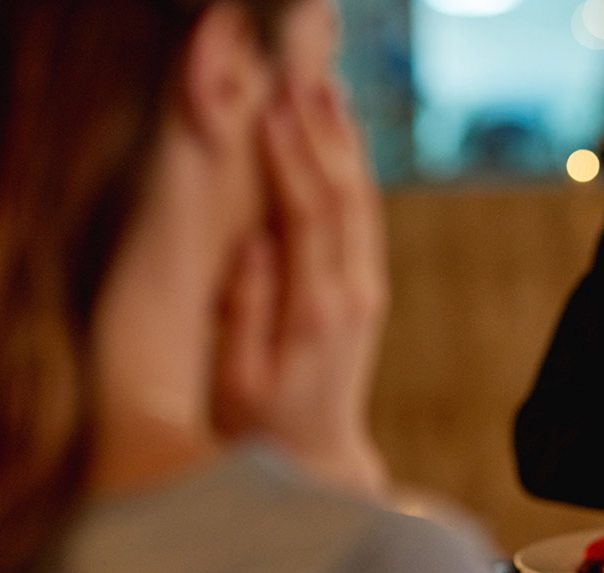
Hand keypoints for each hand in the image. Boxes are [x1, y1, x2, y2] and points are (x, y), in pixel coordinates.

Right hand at [212, 77, 387, 493]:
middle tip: (303, 84)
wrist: (319, 457)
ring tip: (327, 96)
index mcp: (314, 313)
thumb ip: (244, 311)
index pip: (309, 218)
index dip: (292, 160)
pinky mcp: (368, 295)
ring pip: (363, 207)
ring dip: (345, 149)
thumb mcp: (236, 379)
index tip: (273, 113)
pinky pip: (365, 224)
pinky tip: (340, 147)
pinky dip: (352, 178)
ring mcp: (367, 294)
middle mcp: (352, 297)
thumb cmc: (260, 426)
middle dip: (323, 138)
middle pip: (346, 200)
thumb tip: (254, 242)